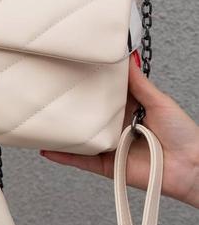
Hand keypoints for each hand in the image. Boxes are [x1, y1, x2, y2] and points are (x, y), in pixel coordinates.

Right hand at [41, 57, 198, 207]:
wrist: (191, 167)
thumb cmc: (183, 135)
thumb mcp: (159, 101)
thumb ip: (138, 83)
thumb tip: (126, 58)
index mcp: (128, 110)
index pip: (103, 96)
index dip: (88, 86)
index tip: (71, 71)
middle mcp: (116, 128)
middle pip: (88, 116)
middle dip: (69, 108)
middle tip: (49, 92)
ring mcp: (110, 147)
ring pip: (80, 139)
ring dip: (62, 133)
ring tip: (41, 121)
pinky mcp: (106, 166)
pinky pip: (81, 161)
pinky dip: (64, 156)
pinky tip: (48, 149)